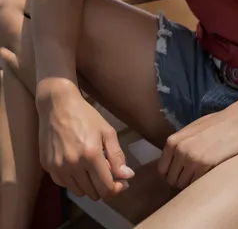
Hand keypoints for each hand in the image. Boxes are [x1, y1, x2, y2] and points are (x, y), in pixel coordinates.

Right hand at [36, 81, 134, 200]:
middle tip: (108, 172)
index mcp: (91, 155)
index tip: (123, 182)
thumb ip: (117, 156)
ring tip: (92, 168)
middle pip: (93, 193)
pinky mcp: (48, 166)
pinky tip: (77, 166)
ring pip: (79, 191)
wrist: (57, 105)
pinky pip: (65, 184)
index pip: (106, 188)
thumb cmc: (86, 115)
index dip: (117, 189)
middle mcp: (73, 165)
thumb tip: (127, 176)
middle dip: (104, 186)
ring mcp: (58, 167)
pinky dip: (74, 181)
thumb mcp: (107, 131)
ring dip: (89, 185)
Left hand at [158, 105, 237, 189]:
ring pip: (184, 185)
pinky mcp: (205, 164)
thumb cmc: (218, 124)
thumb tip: (173, 163)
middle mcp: (179, 150)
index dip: (174, 173)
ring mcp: (191, 158)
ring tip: (205, 174)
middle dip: (183, 180)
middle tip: (198, 174)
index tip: (185, 172)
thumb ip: (181, 145)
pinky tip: (211, 174)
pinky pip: (197, 184)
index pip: (163, 170)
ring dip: (193, 184)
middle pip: (172, 180)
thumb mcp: (193, 130)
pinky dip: (203, 183)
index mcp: (173, 141)